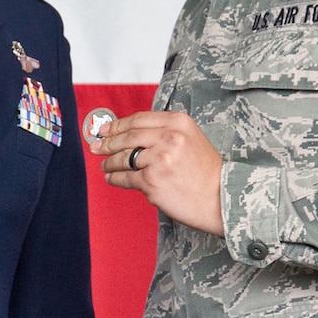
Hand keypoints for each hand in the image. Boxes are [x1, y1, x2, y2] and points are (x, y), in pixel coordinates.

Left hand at [92, 110, 223, 234]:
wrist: (221, 198)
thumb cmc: (206, 173)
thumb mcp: (191, 140)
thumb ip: (165, 133)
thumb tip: (132, 134)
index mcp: (178, 122)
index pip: (139, 119)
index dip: (118, 125)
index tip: (105, 129)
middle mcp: (168, 137)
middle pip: (128, 136)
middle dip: (108, 142)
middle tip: (97, 147)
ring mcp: (159, 159)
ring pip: (124, 158)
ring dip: (111, 162)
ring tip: (105, 165)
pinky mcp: (152, 181)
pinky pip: (126, 178)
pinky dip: (116, 178)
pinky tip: (112, 178)